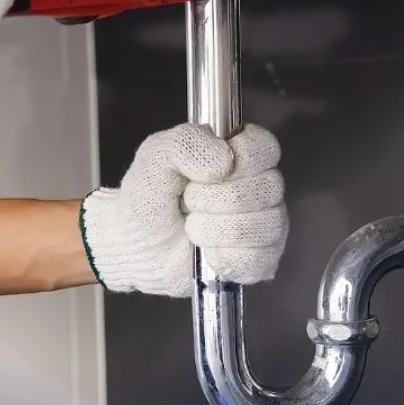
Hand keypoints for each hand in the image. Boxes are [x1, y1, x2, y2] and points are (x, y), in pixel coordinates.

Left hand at [81, 123, 287, 297]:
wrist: (135, 250)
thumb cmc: (148, 201)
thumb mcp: (153, 159)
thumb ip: (184, 143)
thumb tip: (223, 161)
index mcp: (239, 153)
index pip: (266, 148)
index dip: (239, 160)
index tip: (205, 173)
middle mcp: (259, 186)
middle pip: (267, 187)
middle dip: (215, 198)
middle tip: (188, 202)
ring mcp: (264, 224)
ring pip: (265, 224)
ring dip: (216, 229)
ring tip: (192, 228)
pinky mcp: (261, 260)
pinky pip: (258, 258)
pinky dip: (223, 257)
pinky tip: (206, 253)